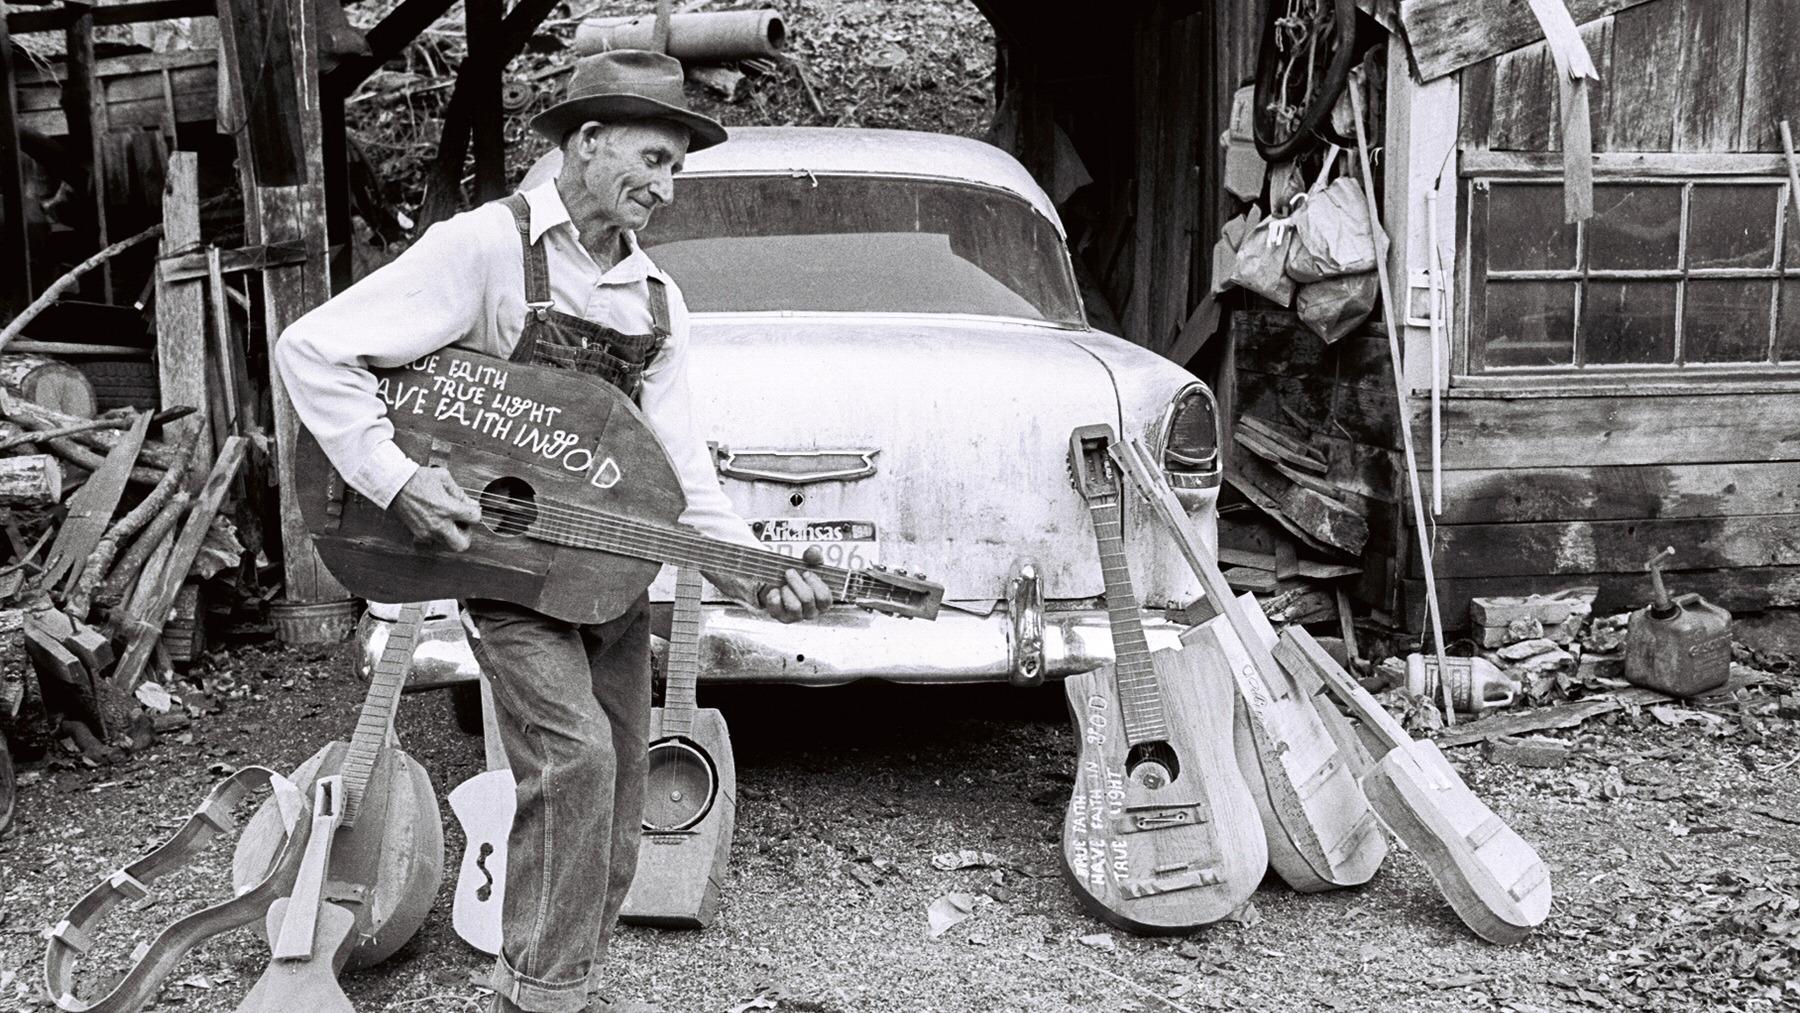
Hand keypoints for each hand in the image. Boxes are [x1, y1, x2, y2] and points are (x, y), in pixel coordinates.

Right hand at [390, 466, 480, 550]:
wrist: (395, 485)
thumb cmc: (418, 479)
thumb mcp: (444, 478)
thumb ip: (460, 493)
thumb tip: (472, 504)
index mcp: (448, 508)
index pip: (475, 519)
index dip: (475, 513)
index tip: (471, 509)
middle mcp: (439, 524)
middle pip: (463, 544)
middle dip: (466, 534)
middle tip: (462, 523)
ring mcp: (428, 532)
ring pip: (448, 544)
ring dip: (451, 534)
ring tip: (446, 520)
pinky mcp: (418, 534)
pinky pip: (434, 541)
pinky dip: (438, 534)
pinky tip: (435, 521)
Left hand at [716, 547, 834, 623]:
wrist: (778, 584)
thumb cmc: (799, 576)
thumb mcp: (808, 564)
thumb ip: (813, 556)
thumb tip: (813, 552)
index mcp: (822, 602)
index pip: (824, 598)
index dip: (815, 583)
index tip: (806, 572)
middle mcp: (811, 612)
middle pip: (807, 599)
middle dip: (796, 582)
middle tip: (789, 572)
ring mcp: (796, 617)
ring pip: (794, 607)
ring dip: (787, 591)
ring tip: (783, 584)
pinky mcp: (780, 617)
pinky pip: (777, 610)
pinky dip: (774, 597)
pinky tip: (775, 590)